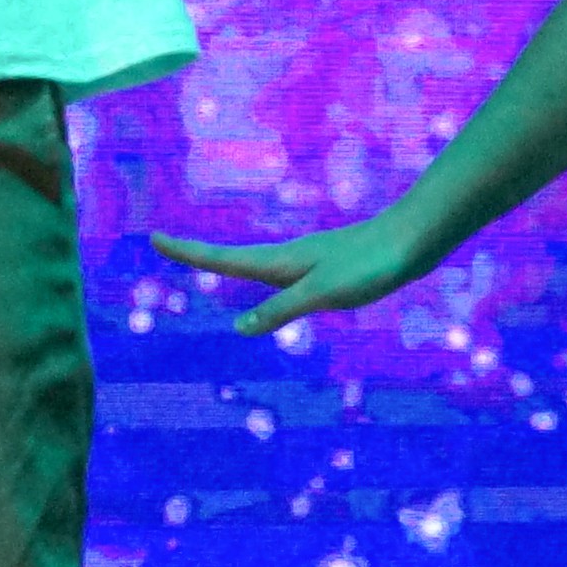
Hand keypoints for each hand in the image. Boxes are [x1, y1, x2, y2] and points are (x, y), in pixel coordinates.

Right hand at [143, 213, 446, 336]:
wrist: (412, 240)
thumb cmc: (368, 266)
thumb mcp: (321, 293)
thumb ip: (281, 310)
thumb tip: (238, 327)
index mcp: (280, 262)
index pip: (222, 258)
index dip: (187, 252)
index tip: (154, 238)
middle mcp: (288, 257)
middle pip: (233, 256)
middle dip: (199, 254)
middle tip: (167, 247)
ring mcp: (309, 259)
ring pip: (259, 262)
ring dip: (228, 261)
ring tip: (208, 262)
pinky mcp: (330, 264)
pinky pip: (282, 271)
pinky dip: (262, 274)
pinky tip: (279, 282)